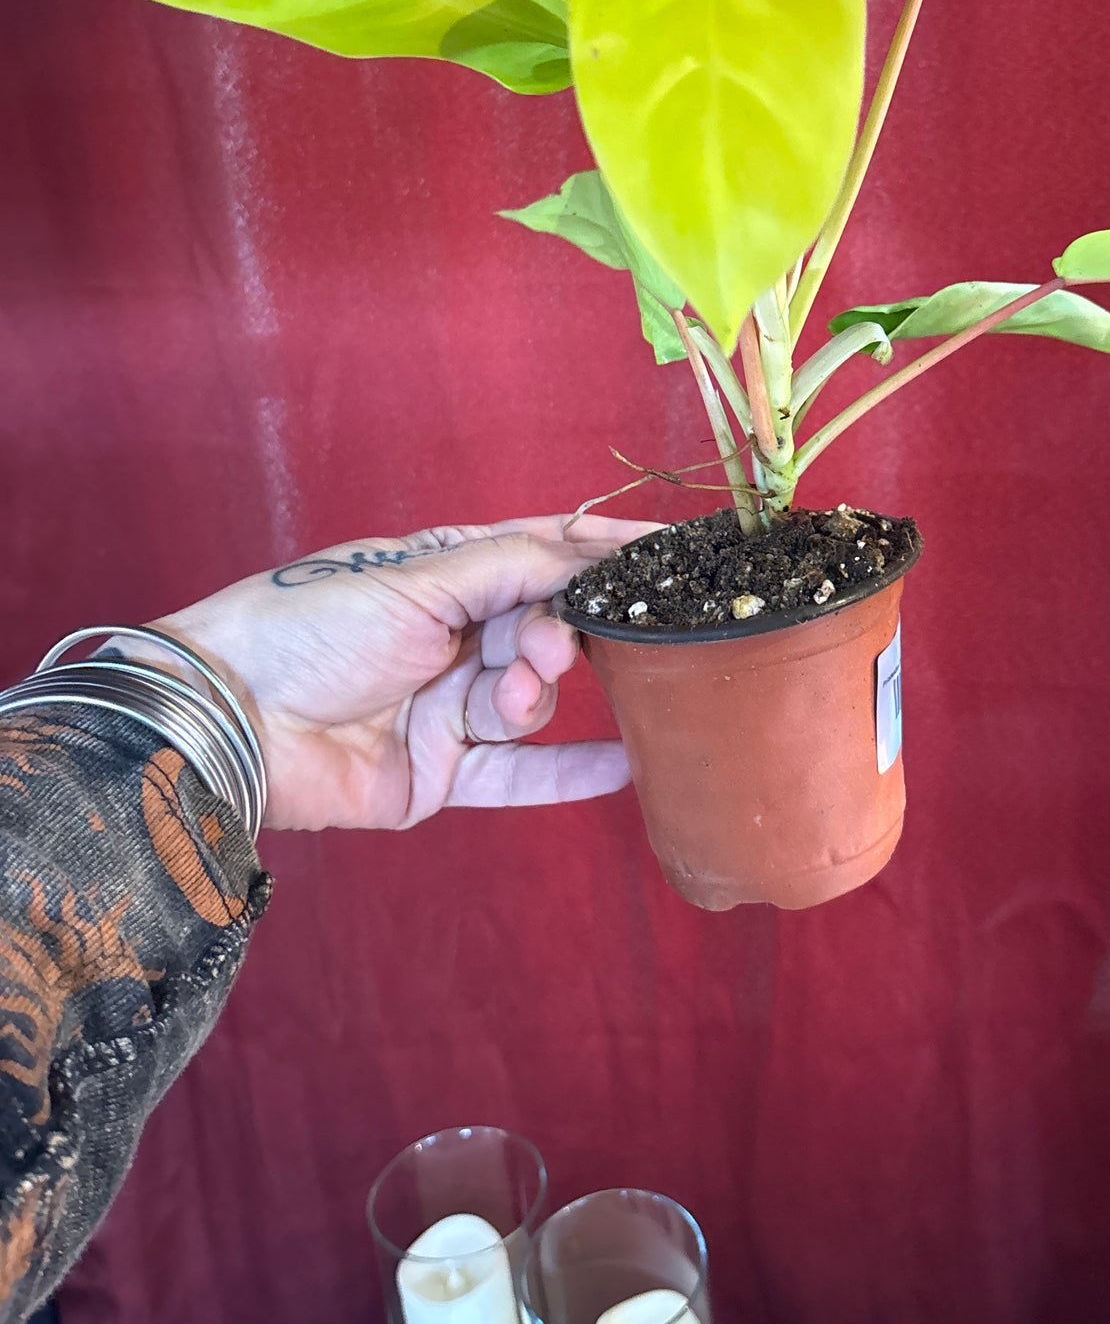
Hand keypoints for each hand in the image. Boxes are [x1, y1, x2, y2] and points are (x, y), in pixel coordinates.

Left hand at [118, 517, 653, 830]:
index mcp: (442, 574)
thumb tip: (591, 551)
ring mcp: (448, 708)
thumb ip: (511, 568)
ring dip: (532, 696)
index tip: (663, 548)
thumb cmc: (310, 626)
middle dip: (557, 635)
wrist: (233, 718)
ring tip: (508, 695)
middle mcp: (452, 637)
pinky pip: (519, 775)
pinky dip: (569, 772)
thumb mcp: (416, 580)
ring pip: (530, 700)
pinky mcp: (439, 774)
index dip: (598, 550)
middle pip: (542, 629)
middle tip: (547, 646)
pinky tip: (624, 766)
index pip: (539, 553)